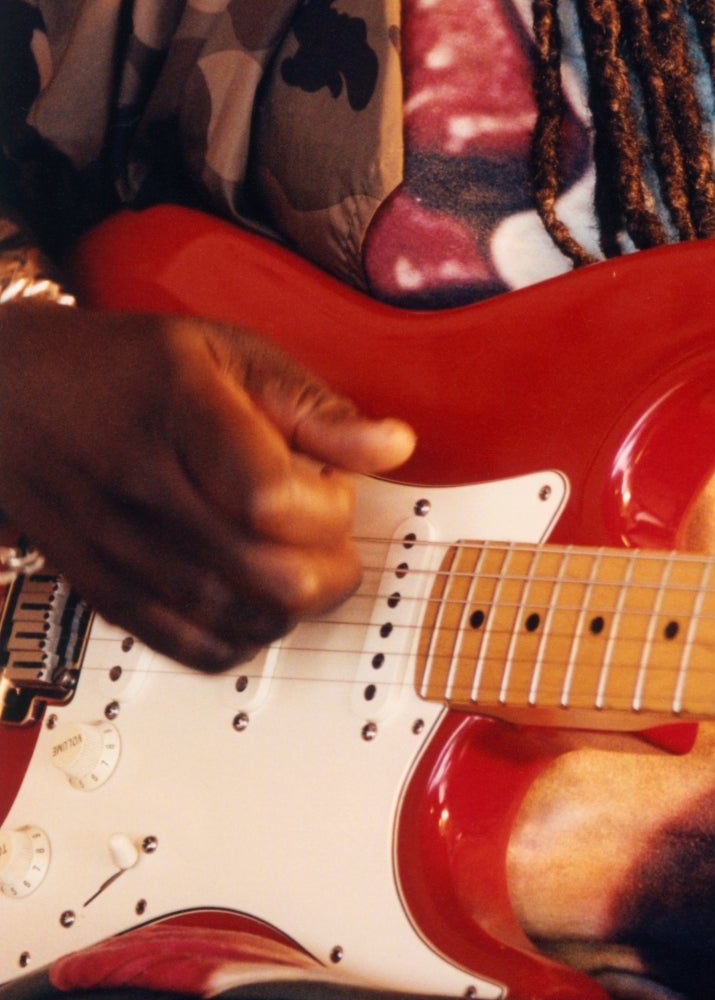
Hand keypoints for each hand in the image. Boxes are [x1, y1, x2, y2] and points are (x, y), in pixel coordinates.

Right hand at [0, 303, 415, 672]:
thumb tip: (391, 446)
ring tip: (291, 552)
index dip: (325, 503)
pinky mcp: (108, 593)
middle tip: (326, 525)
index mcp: (181, 414)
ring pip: (241, 621)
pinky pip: (195, 649)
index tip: (331, 481)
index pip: (271, 498)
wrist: (12, 397)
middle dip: (330, 561)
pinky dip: (245, 636)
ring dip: (295, 600)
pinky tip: (253, 595)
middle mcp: (145, 489)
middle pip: (271, 575)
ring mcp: (121, 550)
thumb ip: (311, 403)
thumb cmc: (123, 368)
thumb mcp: (225, 350)